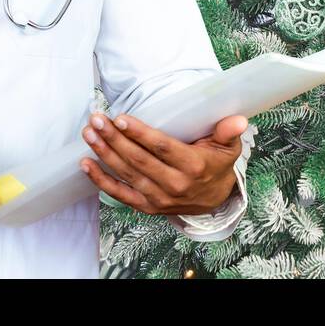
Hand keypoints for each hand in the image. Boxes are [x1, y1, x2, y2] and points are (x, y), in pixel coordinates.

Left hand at [78, 112, 247, 216]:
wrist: (215, 200)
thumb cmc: (216, 164)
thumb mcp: (228, 148)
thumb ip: (228, 132)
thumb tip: (238, 120)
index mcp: (193, 167)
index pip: (162, 148)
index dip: (140, 134)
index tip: (121, 118)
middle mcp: (174, 185)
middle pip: (139, 160)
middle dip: (114, 138)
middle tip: (97, 119)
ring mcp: (158, 198)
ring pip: (127, 174)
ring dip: (104, 153)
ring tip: (89, 133)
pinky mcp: (147, 207)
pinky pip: (120, 194)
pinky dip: (101, 180)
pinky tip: (86, 164)